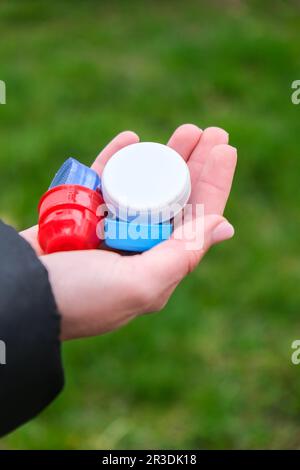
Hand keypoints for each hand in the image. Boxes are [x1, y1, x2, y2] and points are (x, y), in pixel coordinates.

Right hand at [20, 125, 236, 339]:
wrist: (17, 296)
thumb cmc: (79, 296)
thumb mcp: (138, 283)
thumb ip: (181, 255)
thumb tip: (223, 225)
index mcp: (157, 265)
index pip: (196, 221)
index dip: (214, 184)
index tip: (224, 148)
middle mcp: (137, 247)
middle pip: (175, 199)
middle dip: (195, 165)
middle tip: (209, 132)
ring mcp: (108, 229)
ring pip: (145, 186)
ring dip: (165, 157)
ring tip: (185, 131)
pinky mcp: (81, 214)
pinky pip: (103, 180)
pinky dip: (116, 159)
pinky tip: (131, 139)